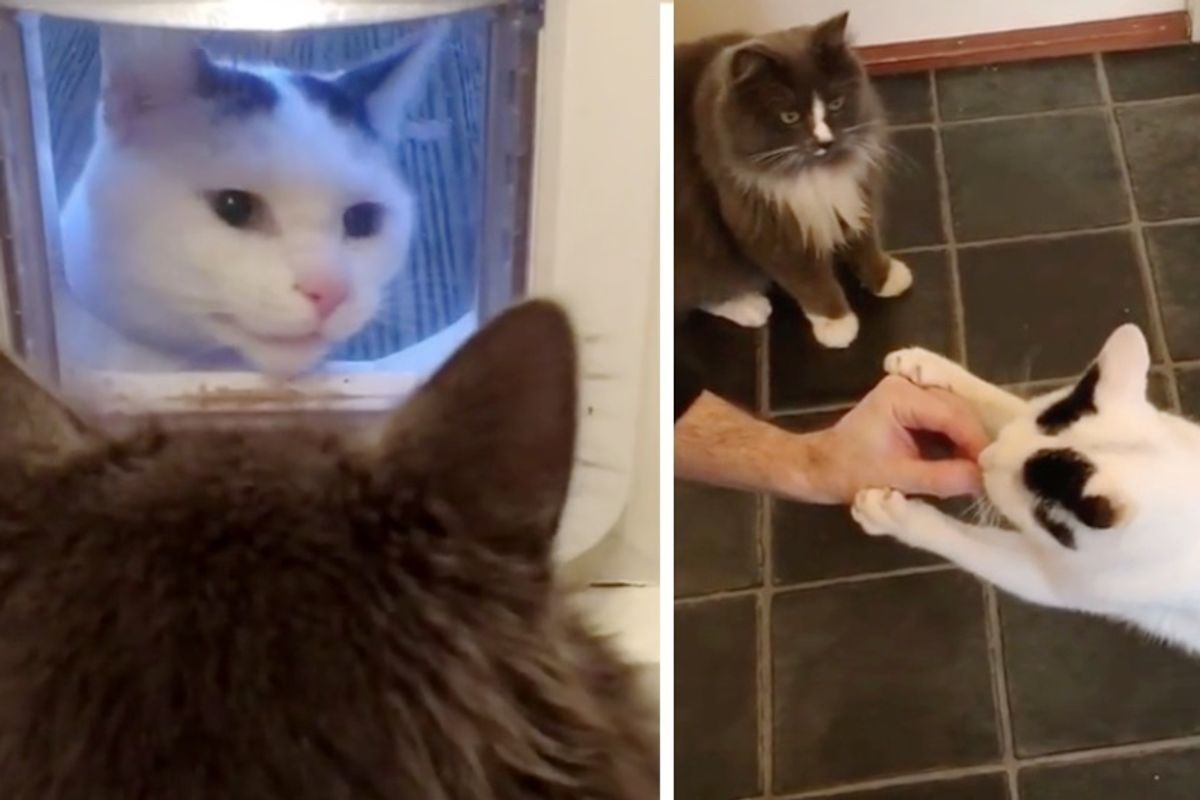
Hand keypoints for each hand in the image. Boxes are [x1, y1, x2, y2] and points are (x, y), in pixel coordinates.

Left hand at [799, 375, 989, 502]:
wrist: (818, 468)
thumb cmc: (848, 472)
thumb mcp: (896, 478)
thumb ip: (941, 477)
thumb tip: (984, 479)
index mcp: (900, 396)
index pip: (951, 414)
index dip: (976, 442)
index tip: (995, 470)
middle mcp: (908, 386)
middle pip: (958, 410)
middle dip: (976, 442)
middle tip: (995, 473)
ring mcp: (911, 394)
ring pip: (956, 415)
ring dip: (970, 442)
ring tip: (985, 471)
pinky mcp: (913, 408)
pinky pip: (945, 421)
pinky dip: (958, 441)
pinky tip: (968, 463)